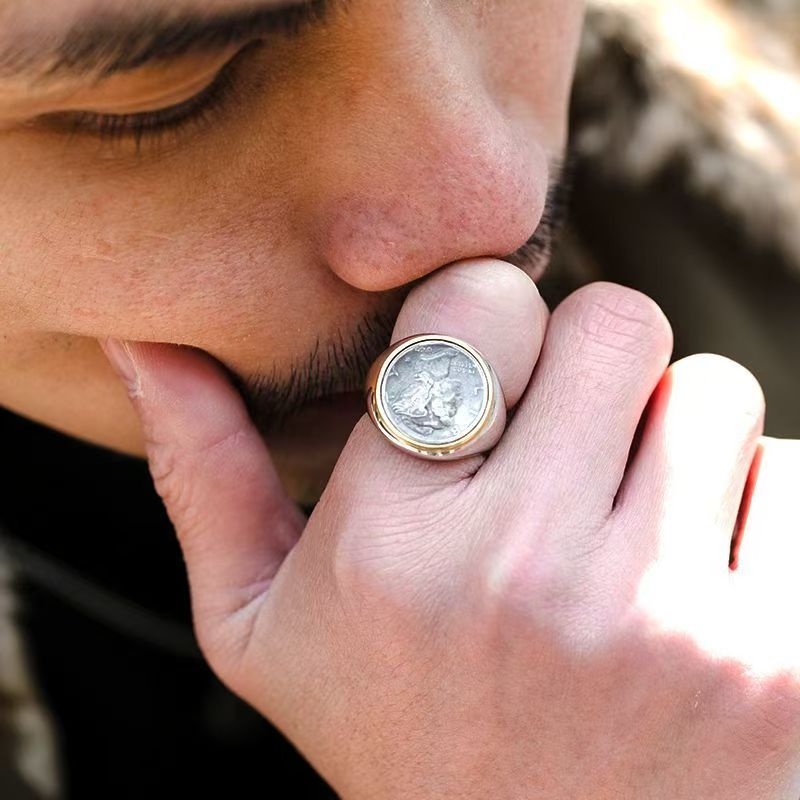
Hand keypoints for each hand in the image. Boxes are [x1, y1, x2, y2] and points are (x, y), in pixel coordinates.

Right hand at [102, 260, 799, 798]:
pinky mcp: (784, 664)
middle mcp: (526, 574)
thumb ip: (202, 474)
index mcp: (389, 549)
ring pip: (712, 391)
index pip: (475, 304)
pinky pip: (798, 476)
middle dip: (593, 370)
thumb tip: (144, 347)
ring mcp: (669, 624)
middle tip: (567, 453)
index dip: (491, 323)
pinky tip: (702, 591)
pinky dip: (760, 511)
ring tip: (627, 535)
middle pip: (615, 321)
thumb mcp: (258, 623)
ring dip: (676, 441)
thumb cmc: (394, 736)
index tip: (489, 383)